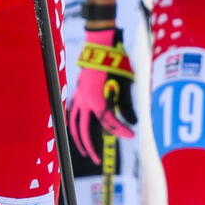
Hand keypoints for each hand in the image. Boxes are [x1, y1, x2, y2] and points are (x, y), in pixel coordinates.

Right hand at [70, 27, 135, 163]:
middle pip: (85, 130)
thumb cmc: (115, 62)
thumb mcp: (125, 84)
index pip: (109, 123)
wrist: (101, 43)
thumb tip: (132, 122)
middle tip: (98, 160)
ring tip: (85, 151)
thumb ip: (127, 105)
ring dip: (79, 139)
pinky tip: (77, 130)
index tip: (132, 136)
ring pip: (75, 123)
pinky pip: (72, 112)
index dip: (121, 131)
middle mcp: (85, 101)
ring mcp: (79, 97)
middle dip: (92, 147)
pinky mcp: (78, 92)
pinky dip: (74, 123)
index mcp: (97, 101)